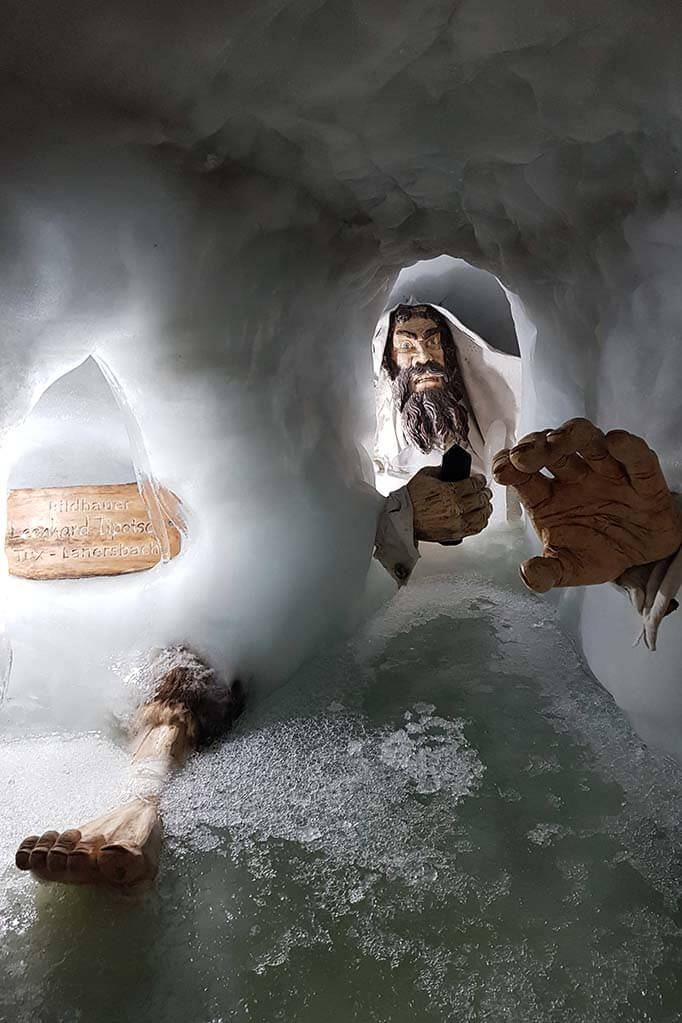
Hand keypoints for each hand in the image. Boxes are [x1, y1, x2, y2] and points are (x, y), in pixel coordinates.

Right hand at [407, 468, 491, 543]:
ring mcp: (457, 523)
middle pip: (481, 499)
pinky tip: (480, 517)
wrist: (402, 519)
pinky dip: (481, 521)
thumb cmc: (410, 500)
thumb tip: (451, 470)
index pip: (475, 484)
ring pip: (482, 515)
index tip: (479, 480)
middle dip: (484, 493)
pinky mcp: (455, 534)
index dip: (480, 480)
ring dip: (485, 507)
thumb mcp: (425, 476)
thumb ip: (441, 471)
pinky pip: (476, 528)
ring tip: (484, 504)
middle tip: (484, 490)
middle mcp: (456, 508)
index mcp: (450, 491)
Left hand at [493, 418, 681, 591]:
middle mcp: (574, 477)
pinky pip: (637, 459)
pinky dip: (628, 448)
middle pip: (551, 449)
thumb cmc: (597, 553)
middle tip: (522, 457)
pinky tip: (615, 441)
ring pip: (589, 441)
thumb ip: (548, 572)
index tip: (500, 470)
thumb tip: (529, 575)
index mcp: (548, 497)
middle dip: (534, 448)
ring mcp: (608, 473)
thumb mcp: (569, 569)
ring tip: (557, 442)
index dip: (509, 465)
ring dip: (572, 436)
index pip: (522, 473)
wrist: (642, 559)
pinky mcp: (643, 479)